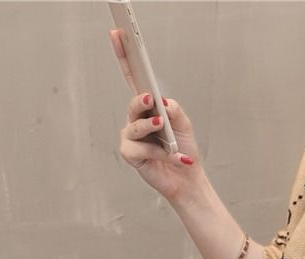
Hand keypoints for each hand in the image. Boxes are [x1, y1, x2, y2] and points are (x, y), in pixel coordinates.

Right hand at [110, 29, 202, 201]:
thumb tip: (161, 101)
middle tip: (150, 98)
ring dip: (150, 127)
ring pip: (135, 125)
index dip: (125, 57)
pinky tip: (168, 156)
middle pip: (133, 103)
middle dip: (140, 100)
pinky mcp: (130, 154)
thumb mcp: (183, 125)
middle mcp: (136, 120)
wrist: (186, 178)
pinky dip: (156, 152)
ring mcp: (131, 137)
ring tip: (161, 127)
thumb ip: (173, 110)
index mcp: (148, 108)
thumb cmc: (183, 150)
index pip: (134, 79)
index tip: (118, 34)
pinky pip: (138, 148)